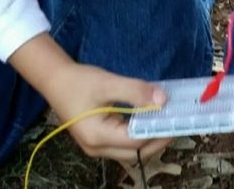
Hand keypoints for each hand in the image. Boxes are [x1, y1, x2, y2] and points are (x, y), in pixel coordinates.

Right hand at [9, 34, 170, 160]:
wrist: (55, 80)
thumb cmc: (79, 81)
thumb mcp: (108, 83)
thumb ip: (136, 92)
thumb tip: (163, 100)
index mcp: (98, 136)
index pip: (136, 142)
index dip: (159, 132)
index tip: (177, 120)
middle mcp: (97, 148)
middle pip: (136, 153)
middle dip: (158, 140)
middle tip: (177, 123)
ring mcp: (97, 147)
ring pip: (131, 151)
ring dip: (150, 139)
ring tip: (167, 121)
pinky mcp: (99, 141)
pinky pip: (124, 143)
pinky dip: (139, 134)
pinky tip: (150, 120)